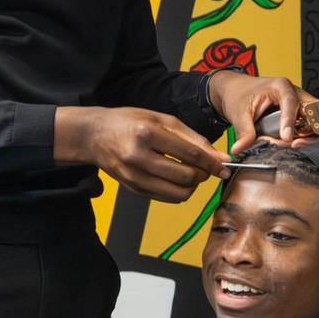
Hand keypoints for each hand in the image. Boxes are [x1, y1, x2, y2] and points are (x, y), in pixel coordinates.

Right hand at [54, 106, 226, 202]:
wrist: (93, 135)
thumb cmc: (128, 122)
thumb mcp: (160, 119)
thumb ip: (191, 138)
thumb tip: (219, 157)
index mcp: (147, 133)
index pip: (189, 154)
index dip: (212, 163)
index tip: (225, 166)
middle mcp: (138, 157)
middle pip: (186, 177)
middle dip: (203, 175)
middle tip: (204, 167)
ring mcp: (134, 176)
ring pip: (178, 193)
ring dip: (192, 186)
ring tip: (190, 173)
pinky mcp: (133, 188)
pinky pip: (166, 198)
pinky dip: (178, 191)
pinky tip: (175, 179)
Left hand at [206, 71, 318, 151]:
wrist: (236, 90)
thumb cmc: (239, 95)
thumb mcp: (238, 114)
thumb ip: (243, 132)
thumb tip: (239, 149)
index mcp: (281, 87)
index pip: (292, 104)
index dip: (291, 122)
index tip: (287, 139)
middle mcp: (295, 93)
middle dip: (311, 131)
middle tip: (294, 143)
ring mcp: (301, 103)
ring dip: (312, 136)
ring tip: (293, 144)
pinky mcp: (301, 113)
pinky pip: (315, 126)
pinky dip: (310, 137)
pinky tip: (294, 142)